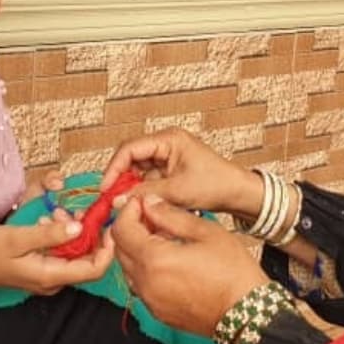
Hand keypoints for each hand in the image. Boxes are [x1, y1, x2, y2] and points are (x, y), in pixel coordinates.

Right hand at [0, 168, 112, 314]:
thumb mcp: (17, 237)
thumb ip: (49, 234)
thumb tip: (80, 226)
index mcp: (51, 276)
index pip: (95, 269)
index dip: (108, 248)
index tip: (109, 224)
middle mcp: (54, 281)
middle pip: (89, 260)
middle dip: (89, 234)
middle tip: (78, 212)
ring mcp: (49, 277)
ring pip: (76, 254)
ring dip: (74, 232)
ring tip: (58, 214)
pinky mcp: (44, 269)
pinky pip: (64, 253)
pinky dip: (63, 236)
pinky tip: (50, 222)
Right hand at [102, 128, 263, 220]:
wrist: (238, 193)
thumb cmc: (217, 184)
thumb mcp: (178, 191)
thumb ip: (145, 194)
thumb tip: (118, 200)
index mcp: (169, 139)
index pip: (130, 148)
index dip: (114, 168)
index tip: (106, 188)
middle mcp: (166, 144)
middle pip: (131, 158)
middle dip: (121, 179)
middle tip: (113, 199)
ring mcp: (168, 156)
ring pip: (138, 170)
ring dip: (132, 187)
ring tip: (128, 204)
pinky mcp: (170, 170)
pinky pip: (148, 179)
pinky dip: (143, 191)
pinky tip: (141, 204)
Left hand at [112, 195, 268, 336]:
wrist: (247, 313)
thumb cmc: (233, 273)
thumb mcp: (206, 232)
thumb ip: (172, 216)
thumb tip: (151, 204)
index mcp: (154, 259)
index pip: (122, 229)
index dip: (129, 211)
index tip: (142, 203)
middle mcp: (145, 283)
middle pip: (119, 249)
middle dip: (130, 228)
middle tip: (152, 217)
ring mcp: (150, 300)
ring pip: (127, 267)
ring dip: (136, 249)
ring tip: (162, 238)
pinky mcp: (158, 311)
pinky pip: (140, 285)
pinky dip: (145, 269)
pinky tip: (168, 261)